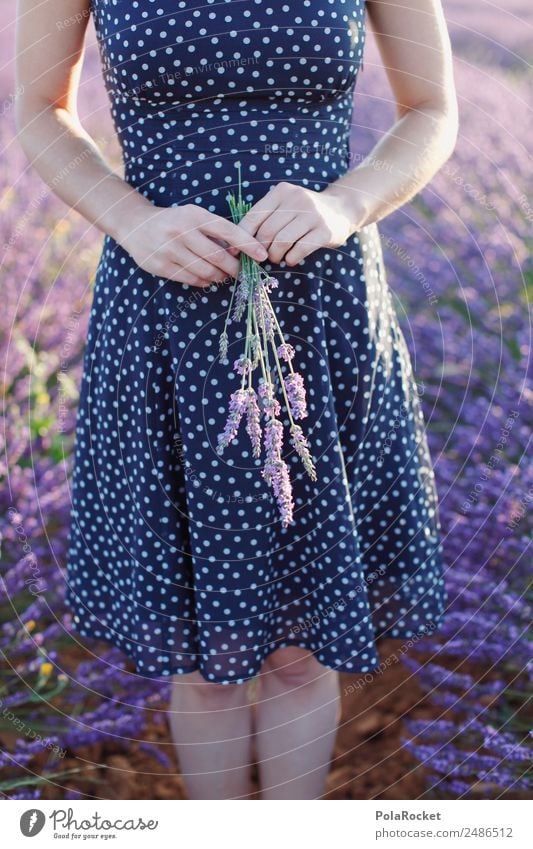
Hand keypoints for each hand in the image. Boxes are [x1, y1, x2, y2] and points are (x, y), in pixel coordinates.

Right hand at [117, 202, 268, 287]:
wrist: (136, 226)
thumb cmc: (174, 221)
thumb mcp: (193, 216)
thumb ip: (215, 232)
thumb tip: (241, 253)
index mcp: (194, 215)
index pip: (229, 231)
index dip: (248, 245)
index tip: (262, 256)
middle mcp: (182, 231)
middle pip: (219, 257)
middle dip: (234, 268)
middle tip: (240, 272)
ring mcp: (169, 250)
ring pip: (206, 271)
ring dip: (220, 276)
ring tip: (223, 275)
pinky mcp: (160, 266)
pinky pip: (191, 279)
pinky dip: (204, 281)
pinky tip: (207, 278)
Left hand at [237, 181, 367, 265]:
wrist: (341, 210)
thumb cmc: (304, 212)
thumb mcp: (285, 206)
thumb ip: (265, 218)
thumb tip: (239, 242)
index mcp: (282, 192)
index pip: (254, 216)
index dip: (242, 236)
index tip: (234, 252)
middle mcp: (297, 200)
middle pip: (267, 232)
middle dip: (260, 250)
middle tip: (262, 257)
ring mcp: (312, 215)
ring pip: (281, 242)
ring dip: (275, 256)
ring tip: (277, 257)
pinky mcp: (325, 231)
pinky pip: (300, 250)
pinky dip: (291, 258)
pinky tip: (291, 258)